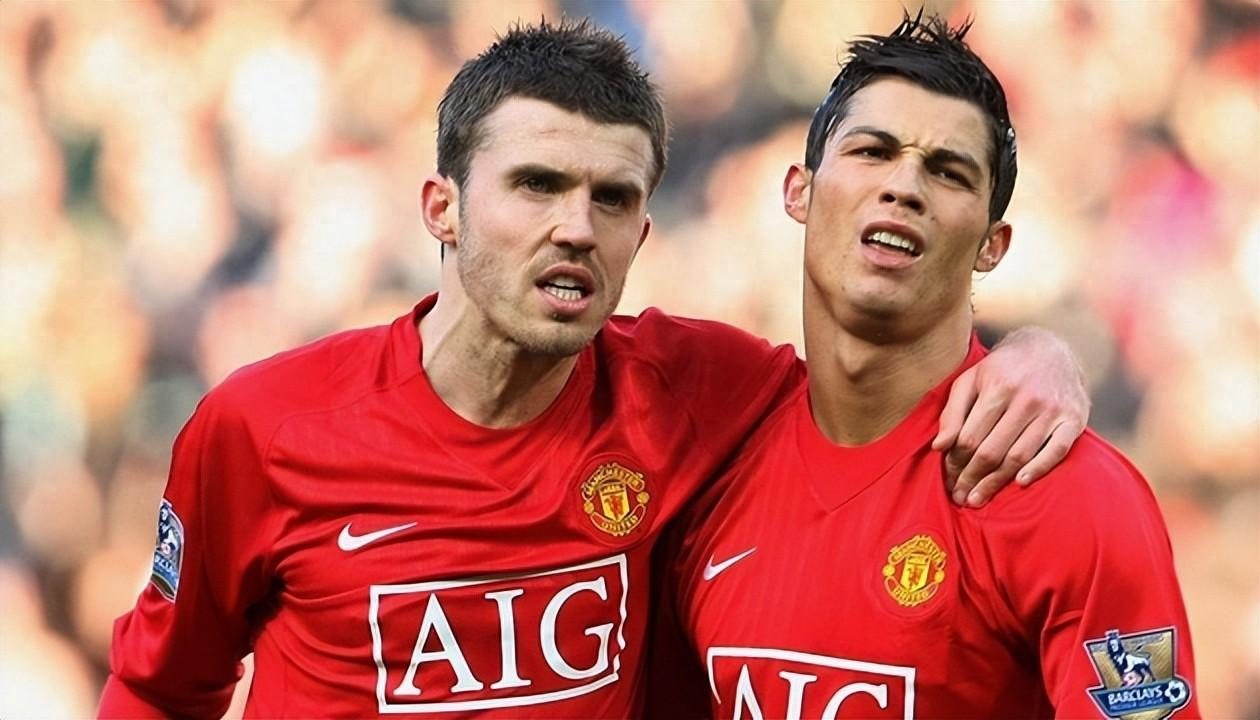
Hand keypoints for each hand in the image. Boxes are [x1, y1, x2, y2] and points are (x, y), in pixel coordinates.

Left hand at [932, 327, 1088, 506]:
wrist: (1051, 348)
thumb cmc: (1002, 369)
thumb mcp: (970, 380)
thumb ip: (952, 412)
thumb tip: (938, 447)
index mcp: (997, 387)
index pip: (970, 437)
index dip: (955, 463)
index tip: (948, 479)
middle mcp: (1026, 398)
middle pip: (992, 450)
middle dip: (971, 478)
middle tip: (959, 498)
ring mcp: (1052, 409)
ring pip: (1020, 455)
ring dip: (997, 483)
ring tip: (978, 499)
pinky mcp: (1074, 418)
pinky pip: (1057, 451)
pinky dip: (1039, 469)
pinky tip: (1020, 484)